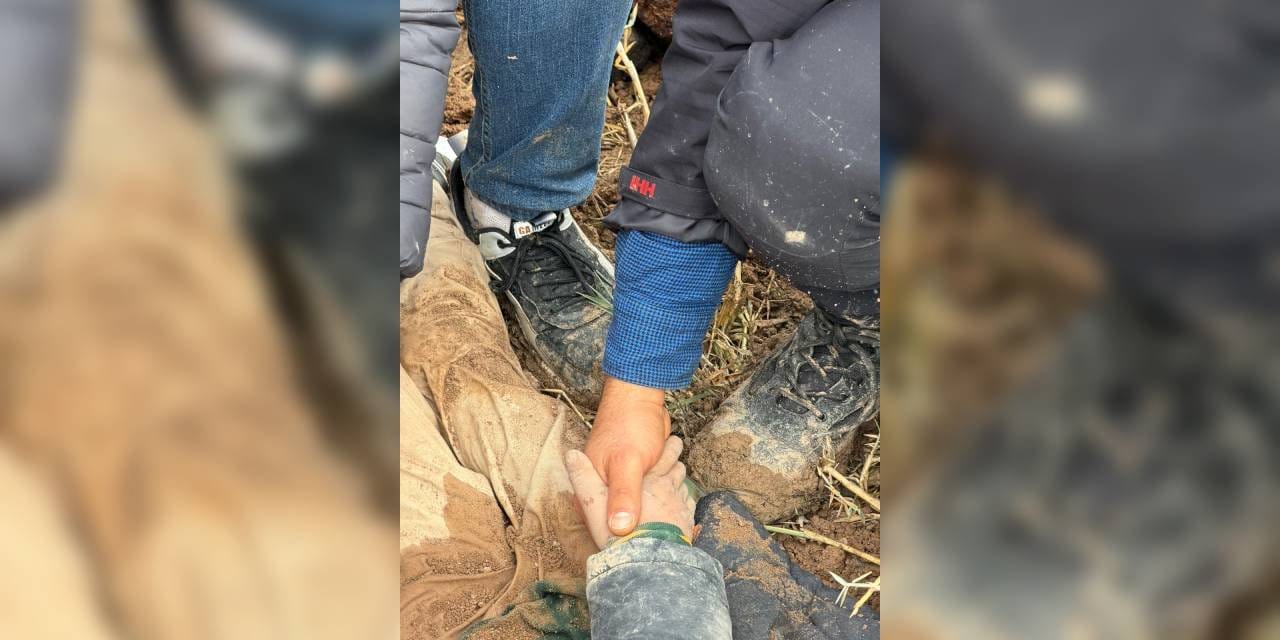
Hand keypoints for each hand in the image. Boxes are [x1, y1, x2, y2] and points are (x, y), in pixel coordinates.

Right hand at [584, 376, 671, 534]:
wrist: (641, 395)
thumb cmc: (629, 426)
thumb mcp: (627, 463)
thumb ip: (623, 495)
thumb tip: (620, 529)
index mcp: (592, 490)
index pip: (602, 528)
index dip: (623, 544)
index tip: (647, 555)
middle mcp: (604, 489)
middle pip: (623, 521)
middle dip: (645, 532)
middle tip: (668, 547)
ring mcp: (624, 483)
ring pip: (642, 508)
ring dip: (659, 514)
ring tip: (678, 527)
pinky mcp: (641, 477)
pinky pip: (653, 496)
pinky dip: (665, 501)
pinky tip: (680, 509)